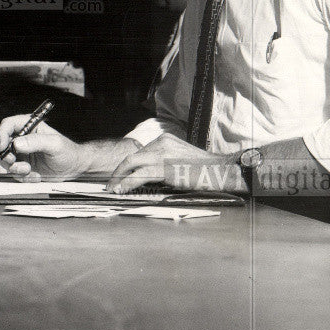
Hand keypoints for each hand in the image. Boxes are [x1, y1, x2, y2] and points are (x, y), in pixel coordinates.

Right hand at [0, 116, 89, 181]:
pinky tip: (35, 175)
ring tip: (29, 170)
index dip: (1, 134)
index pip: (8, 125)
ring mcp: (21, 153)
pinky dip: (22, 176)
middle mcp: (23, 138)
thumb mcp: (54, 144)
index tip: (1, 146)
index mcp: (30, 126)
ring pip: (5, 160)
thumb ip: (36, 142)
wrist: (73, 169)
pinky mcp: (22, 166)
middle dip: (4, 154)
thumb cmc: (68, 152)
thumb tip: (17, 143)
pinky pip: (14, 172)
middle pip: (0, 142)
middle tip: (12, 161)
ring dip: (15, 168)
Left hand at [106, 133, 241, 193]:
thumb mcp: (181, 158)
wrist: (219, 171)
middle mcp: (161, 143)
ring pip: (132, 164)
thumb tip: (150, 174)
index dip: (129, 165)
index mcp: (165, 140)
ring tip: (113, 188)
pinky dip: (127, 183)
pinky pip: (140, 176)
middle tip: (111, 183)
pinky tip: (121, 190)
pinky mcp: (164, 168)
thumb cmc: (203, 169)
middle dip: (118, 171)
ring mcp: (162, 154)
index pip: (140, 152)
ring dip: (119, 178)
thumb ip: (166, 160)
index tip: (122, 175)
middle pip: (132, 156)